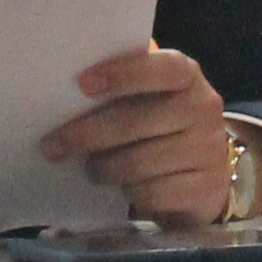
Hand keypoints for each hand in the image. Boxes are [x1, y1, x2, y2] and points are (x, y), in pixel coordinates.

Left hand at [42, 45, 245, 225]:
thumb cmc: (160, 128)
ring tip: (92, 168)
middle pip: (135, 122)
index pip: (161, 68)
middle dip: (85, 135)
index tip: (82, 84)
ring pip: (137, 163)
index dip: (122, 74)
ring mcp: (209, 150)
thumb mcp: (149, 99)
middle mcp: (204, 108)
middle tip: (52, 146)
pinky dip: (129, 193)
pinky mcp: (206, 188)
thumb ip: (121, 84)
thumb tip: (65, 76)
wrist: (202, 176)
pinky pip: (150, 193)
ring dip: (104, 169)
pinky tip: (125, 187)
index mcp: (187, 76)